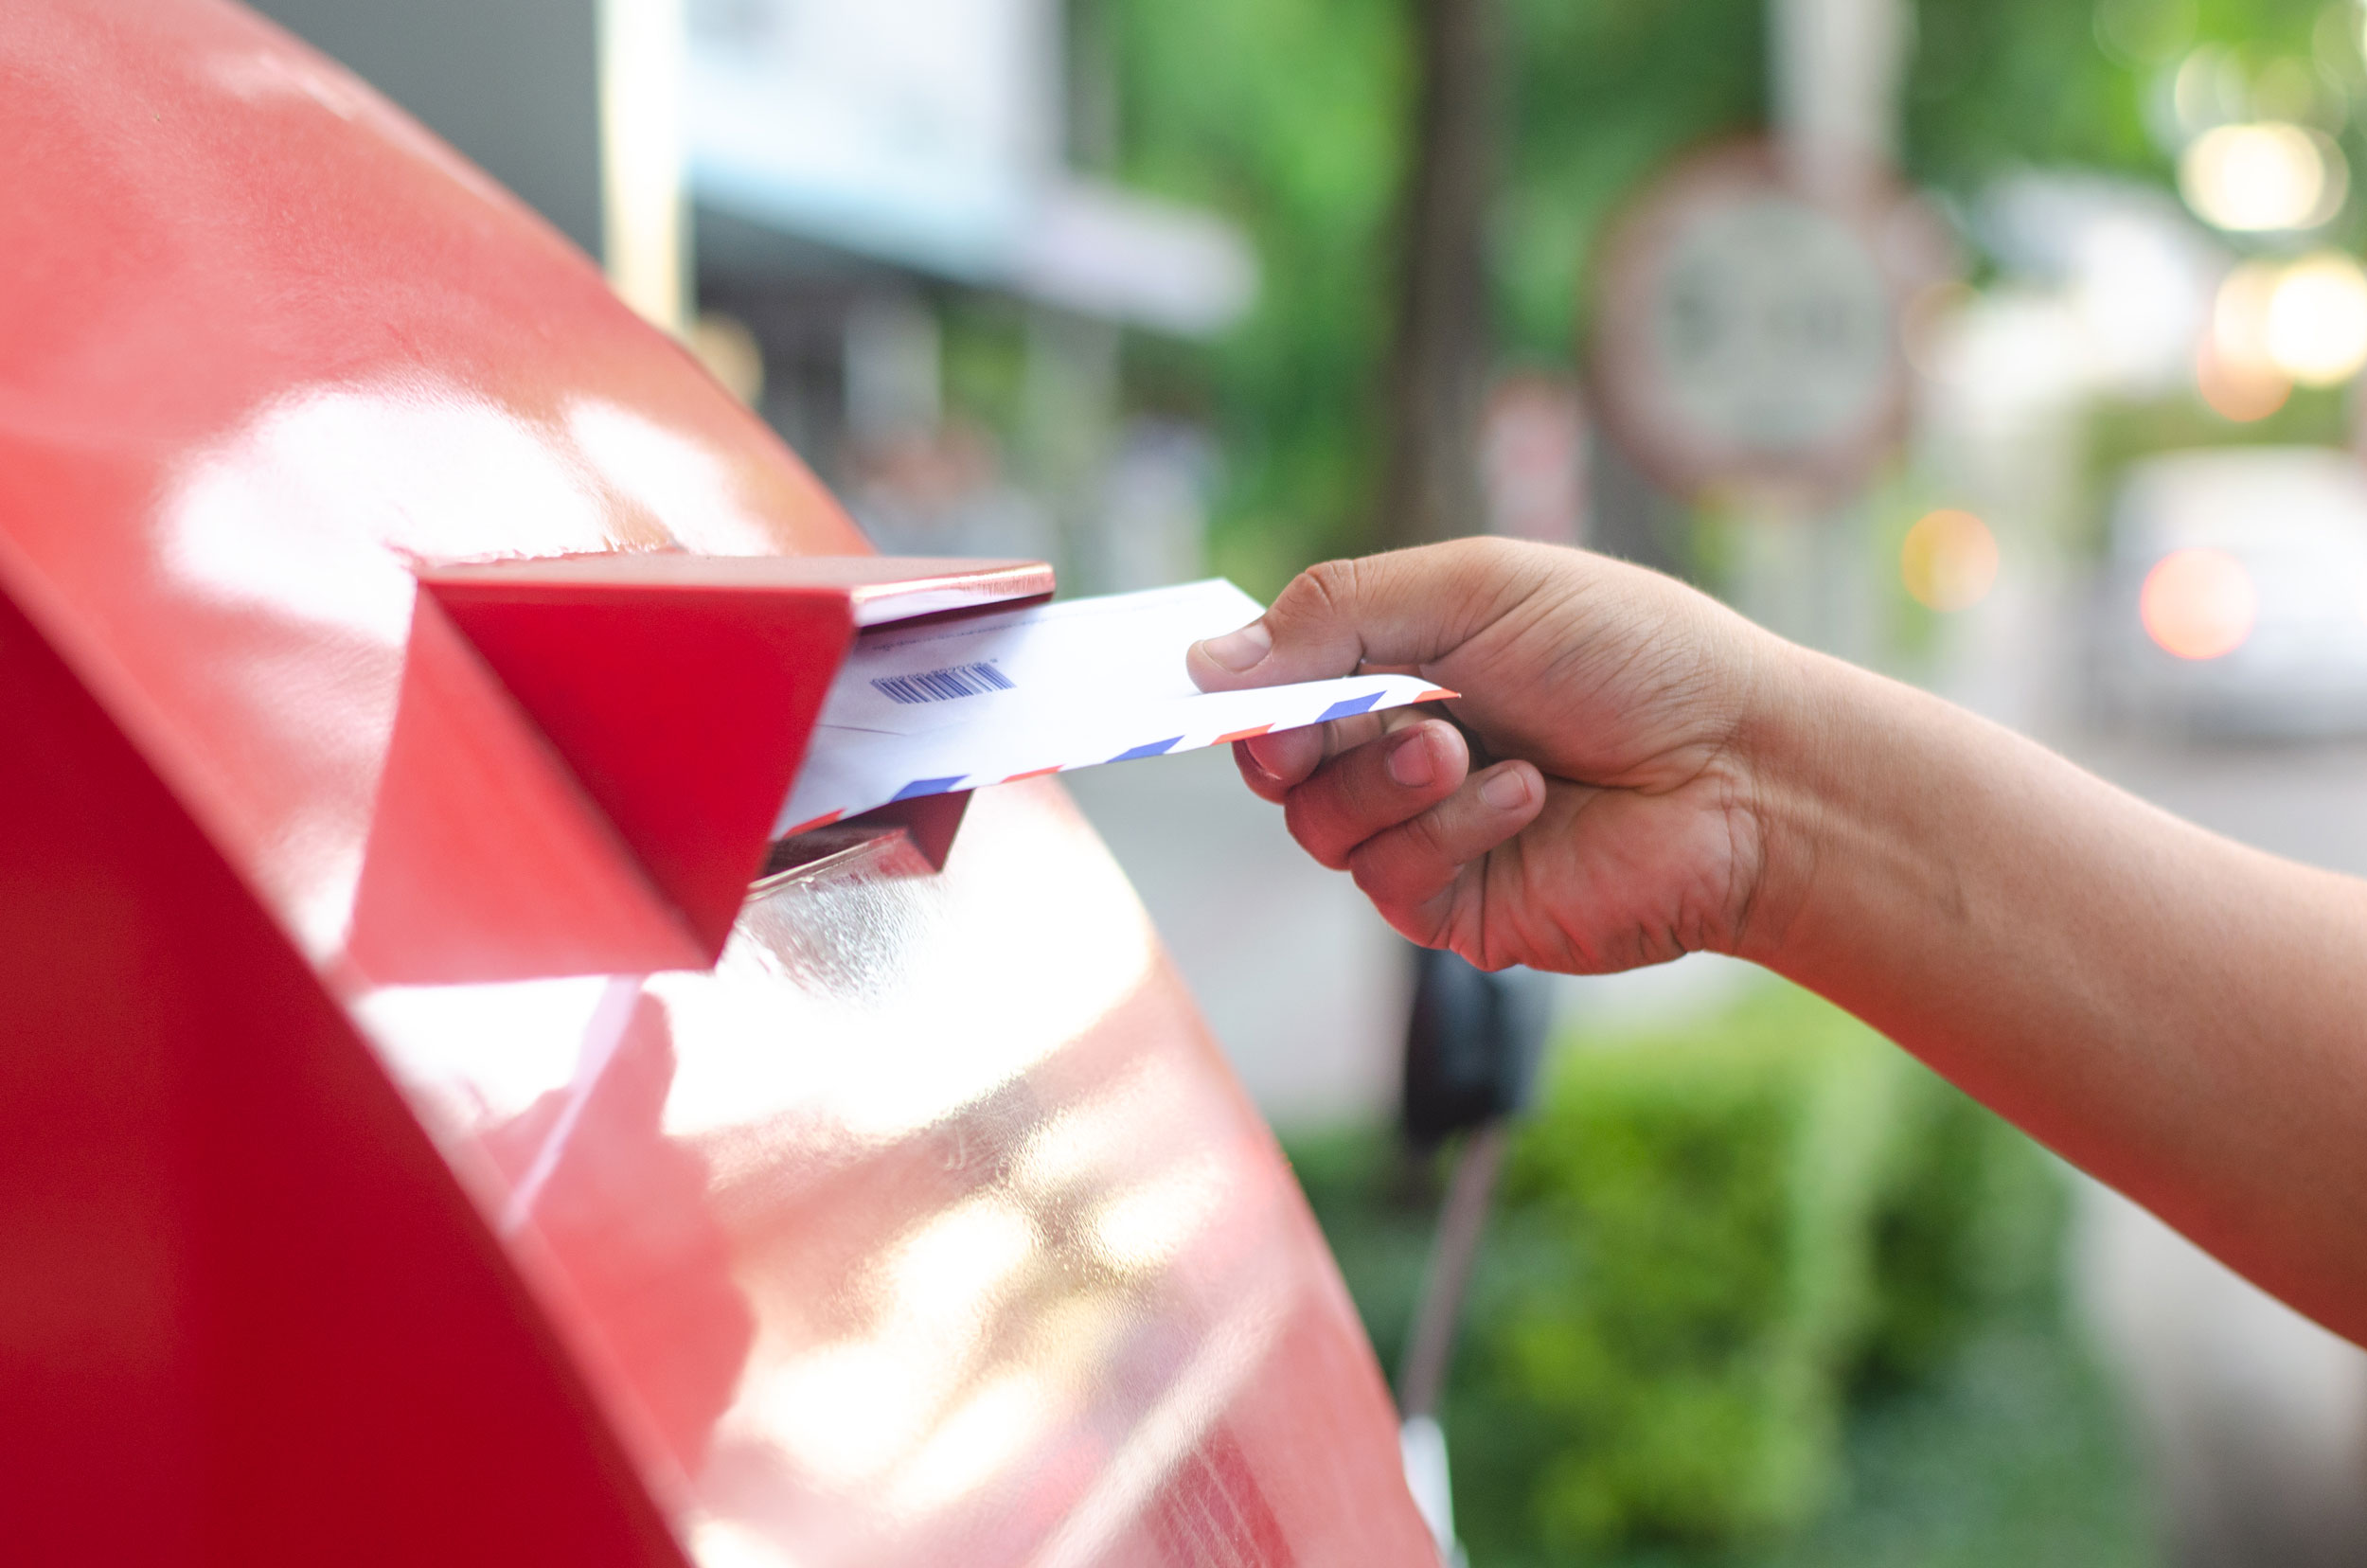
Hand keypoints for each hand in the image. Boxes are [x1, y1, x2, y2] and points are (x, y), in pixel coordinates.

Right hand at [1187, 538, 1799, 972]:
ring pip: (1317, 825)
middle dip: (1287, 738)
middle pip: (1272, 759)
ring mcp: (1425, 834)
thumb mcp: (1476, 590)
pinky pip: (1387, 879)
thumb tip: (1205, 662)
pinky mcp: (1458, 908)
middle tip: (1323, 721)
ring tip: (1458, 748)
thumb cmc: (1632, 656)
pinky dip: (1446, 830)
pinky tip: (1526, 796)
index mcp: (1403, 662)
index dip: (1235, 684)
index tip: (1202, 684)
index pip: (1276, 678)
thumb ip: (1338, 615)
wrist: (1745, 767)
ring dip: (1380, 781)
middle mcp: (1399, 749)